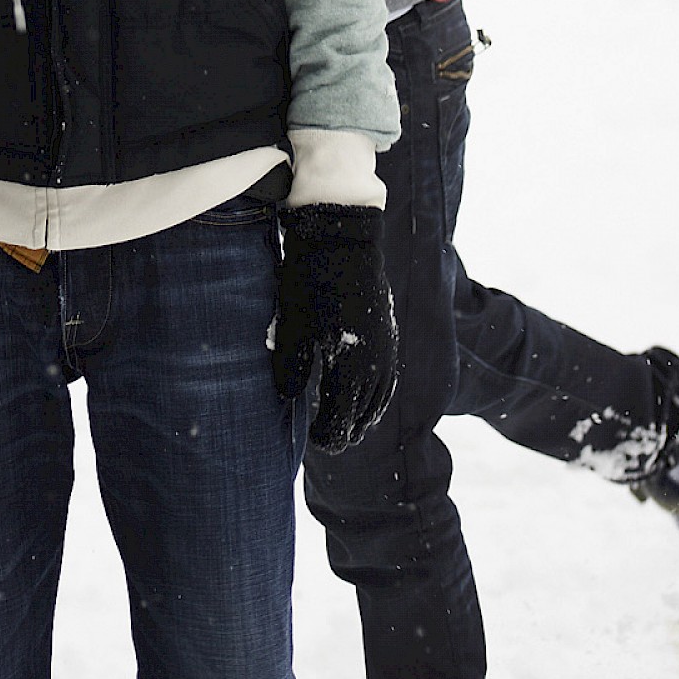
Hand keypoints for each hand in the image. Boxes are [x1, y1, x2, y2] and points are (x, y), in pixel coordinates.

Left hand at [272, 204, 398, 452]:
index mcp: (351, 371)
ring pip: (379, 401)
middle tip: (326, 435)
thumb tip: (287, 398)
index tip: (313, 440)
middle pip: (364, 419)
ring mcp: (387, 350)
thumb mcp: (291, 327)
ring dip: (362, 415)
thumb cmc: (310, 282)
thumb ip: (288, 370)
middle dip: (345, 431)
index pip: (342, 426)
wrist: (342, 237)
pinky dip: (376, 395)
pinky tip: (363, 392)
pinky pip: (388, 380)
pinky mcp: (390, 333)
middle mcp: (376, 368)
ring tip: (346, 421)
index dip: (327, 439)